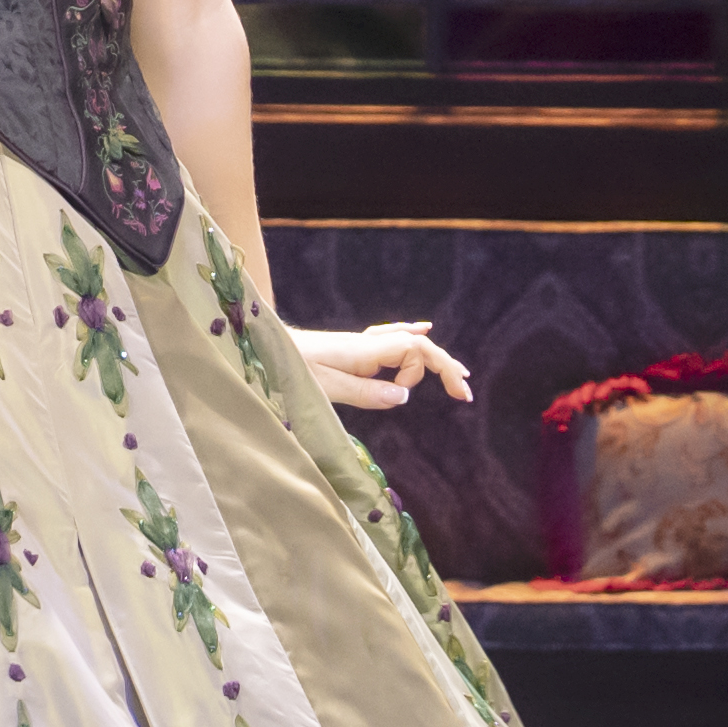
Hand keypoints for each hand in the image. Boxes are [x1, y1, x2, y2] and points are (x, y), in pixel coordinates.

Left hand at [288, 319, 471, 418]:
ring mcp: (360, 345)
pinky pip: (390, 339)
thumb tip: (406, 395)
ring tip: (456, 376)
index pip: (413, 351)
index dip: (429, 370)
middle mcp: (366, 344)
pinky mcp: (352, 350)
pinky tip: (421, 331)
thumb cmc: (287, 367)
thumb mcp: (323, 386)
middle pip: (417, 346)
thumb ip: (364, 391)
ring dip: (433, 358)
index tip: (427, 394)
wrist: (262, 347)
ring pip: (406, 342)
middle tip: (465, 392)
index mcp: (364, 351)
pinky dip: (411, 338)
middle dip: (444, 366)